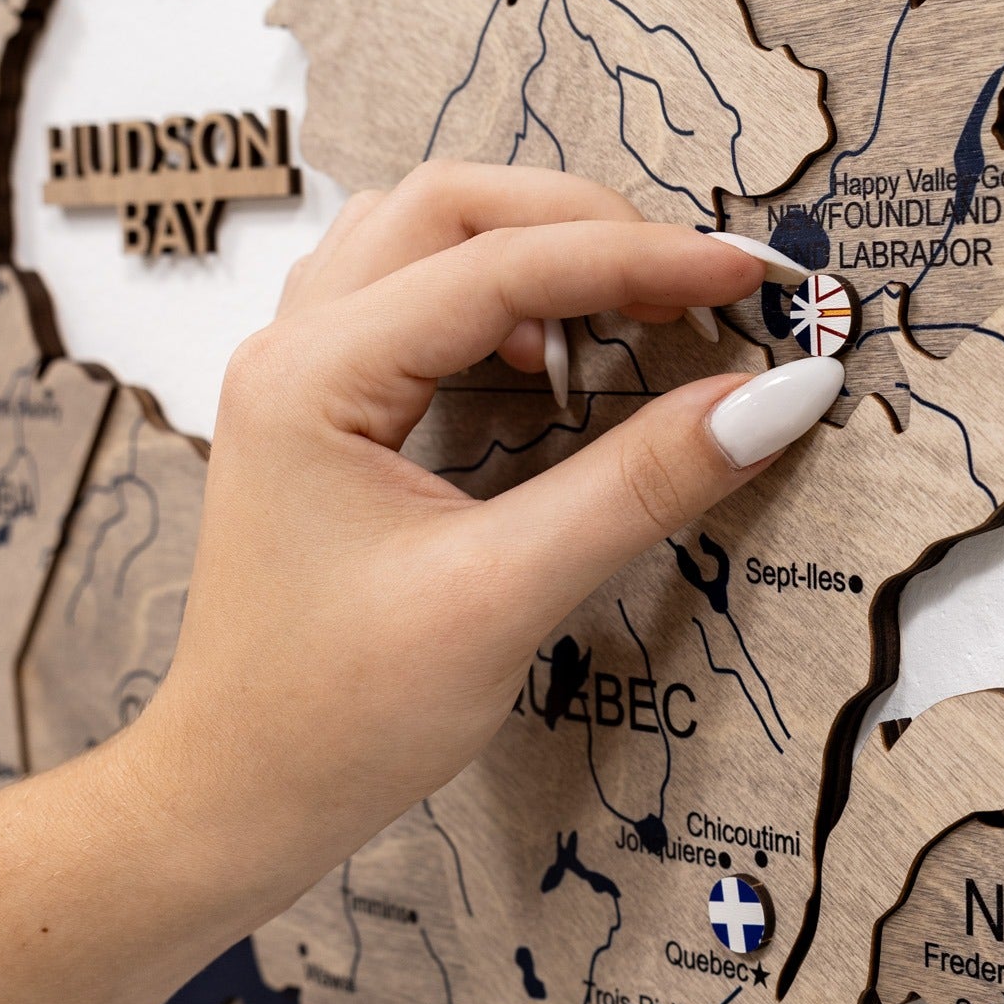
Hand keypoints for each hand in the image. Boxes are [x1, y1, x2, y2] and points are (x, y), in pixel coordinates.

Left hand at [132, 162, 838, 918]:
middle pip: (451, 207)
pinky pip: (415, 299)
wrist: (235, 796)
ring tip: (629, 306)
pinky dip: (498, 298)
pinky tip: (552, 359)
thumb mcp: (504, 599)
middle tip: (692, 281)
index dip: (637, 258)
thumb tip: (768, 398)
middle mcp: (296, 348)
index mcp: (315, 375)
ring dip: (534, 248)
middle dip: (583, 225)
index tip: (746, 275)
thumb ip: (638, 487)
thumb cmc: (340, 717)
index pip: (500, 265)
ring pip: (425, 237)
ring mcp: (303, 374)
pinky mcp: (326, 411)